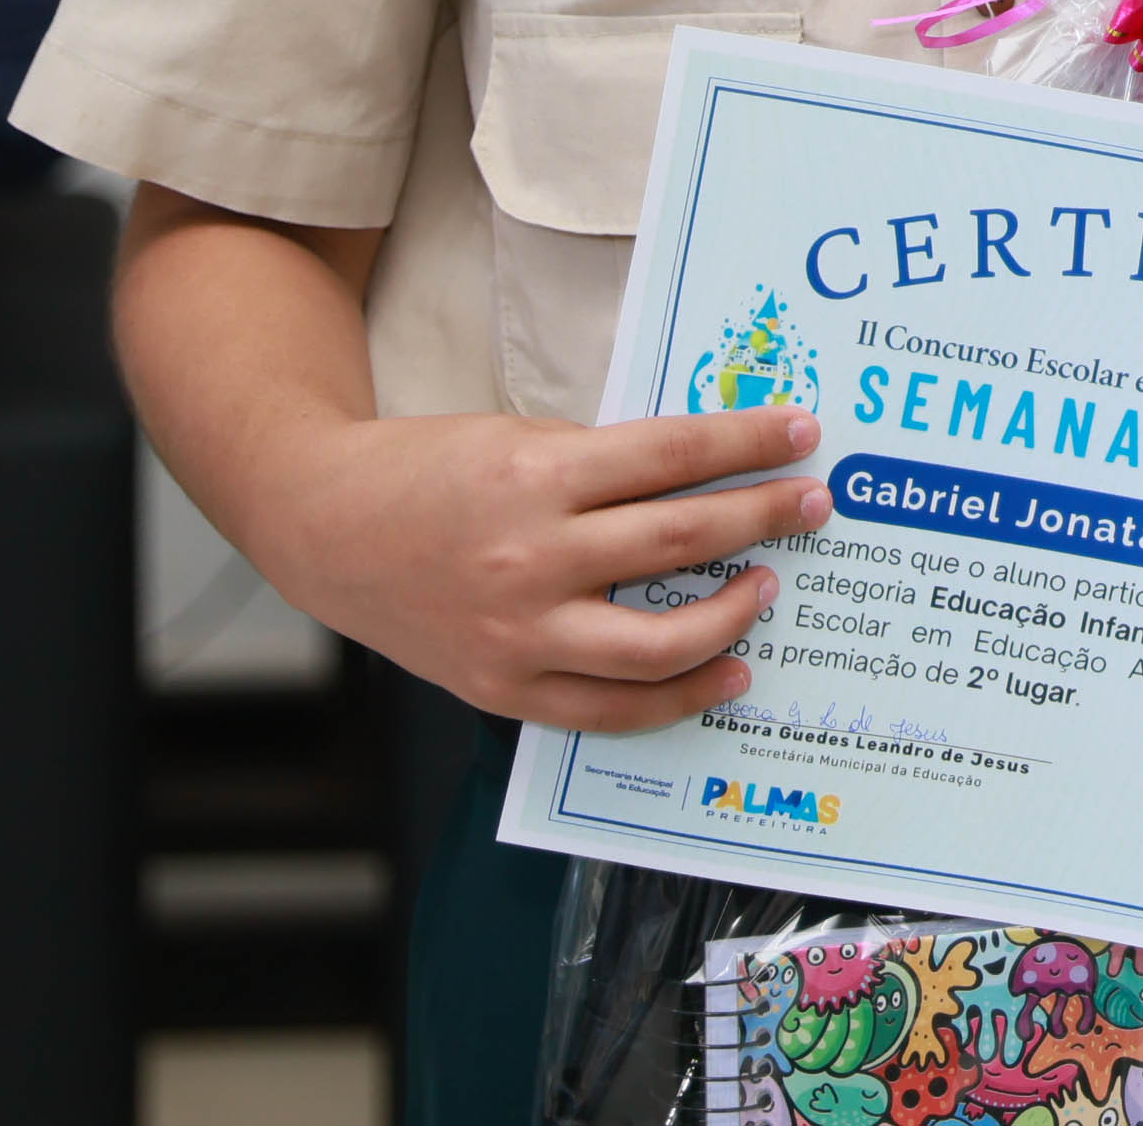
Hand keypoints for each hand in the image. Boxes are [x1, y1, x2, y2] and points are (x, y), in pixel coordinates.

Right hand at [256, 405, 834, 731]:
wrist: (328, 529)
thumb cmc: (431, 472)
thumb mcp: (520, 437)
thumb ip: (604, 464)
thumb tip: (708, 475)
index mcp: (536, 474)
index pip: (671, 455)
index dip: (746, 444)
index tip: (802, 434)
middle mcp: (531, 558)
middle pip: (679, 542)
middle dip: (762, 519)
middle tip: (814, 505)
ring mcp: (518, 633)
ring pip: (657, 644)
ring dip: (731, 616)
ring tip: (769, 588)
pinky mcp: (504, 688)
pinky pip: (609, 709)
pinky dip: (676, 696)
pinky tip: (724, 670)